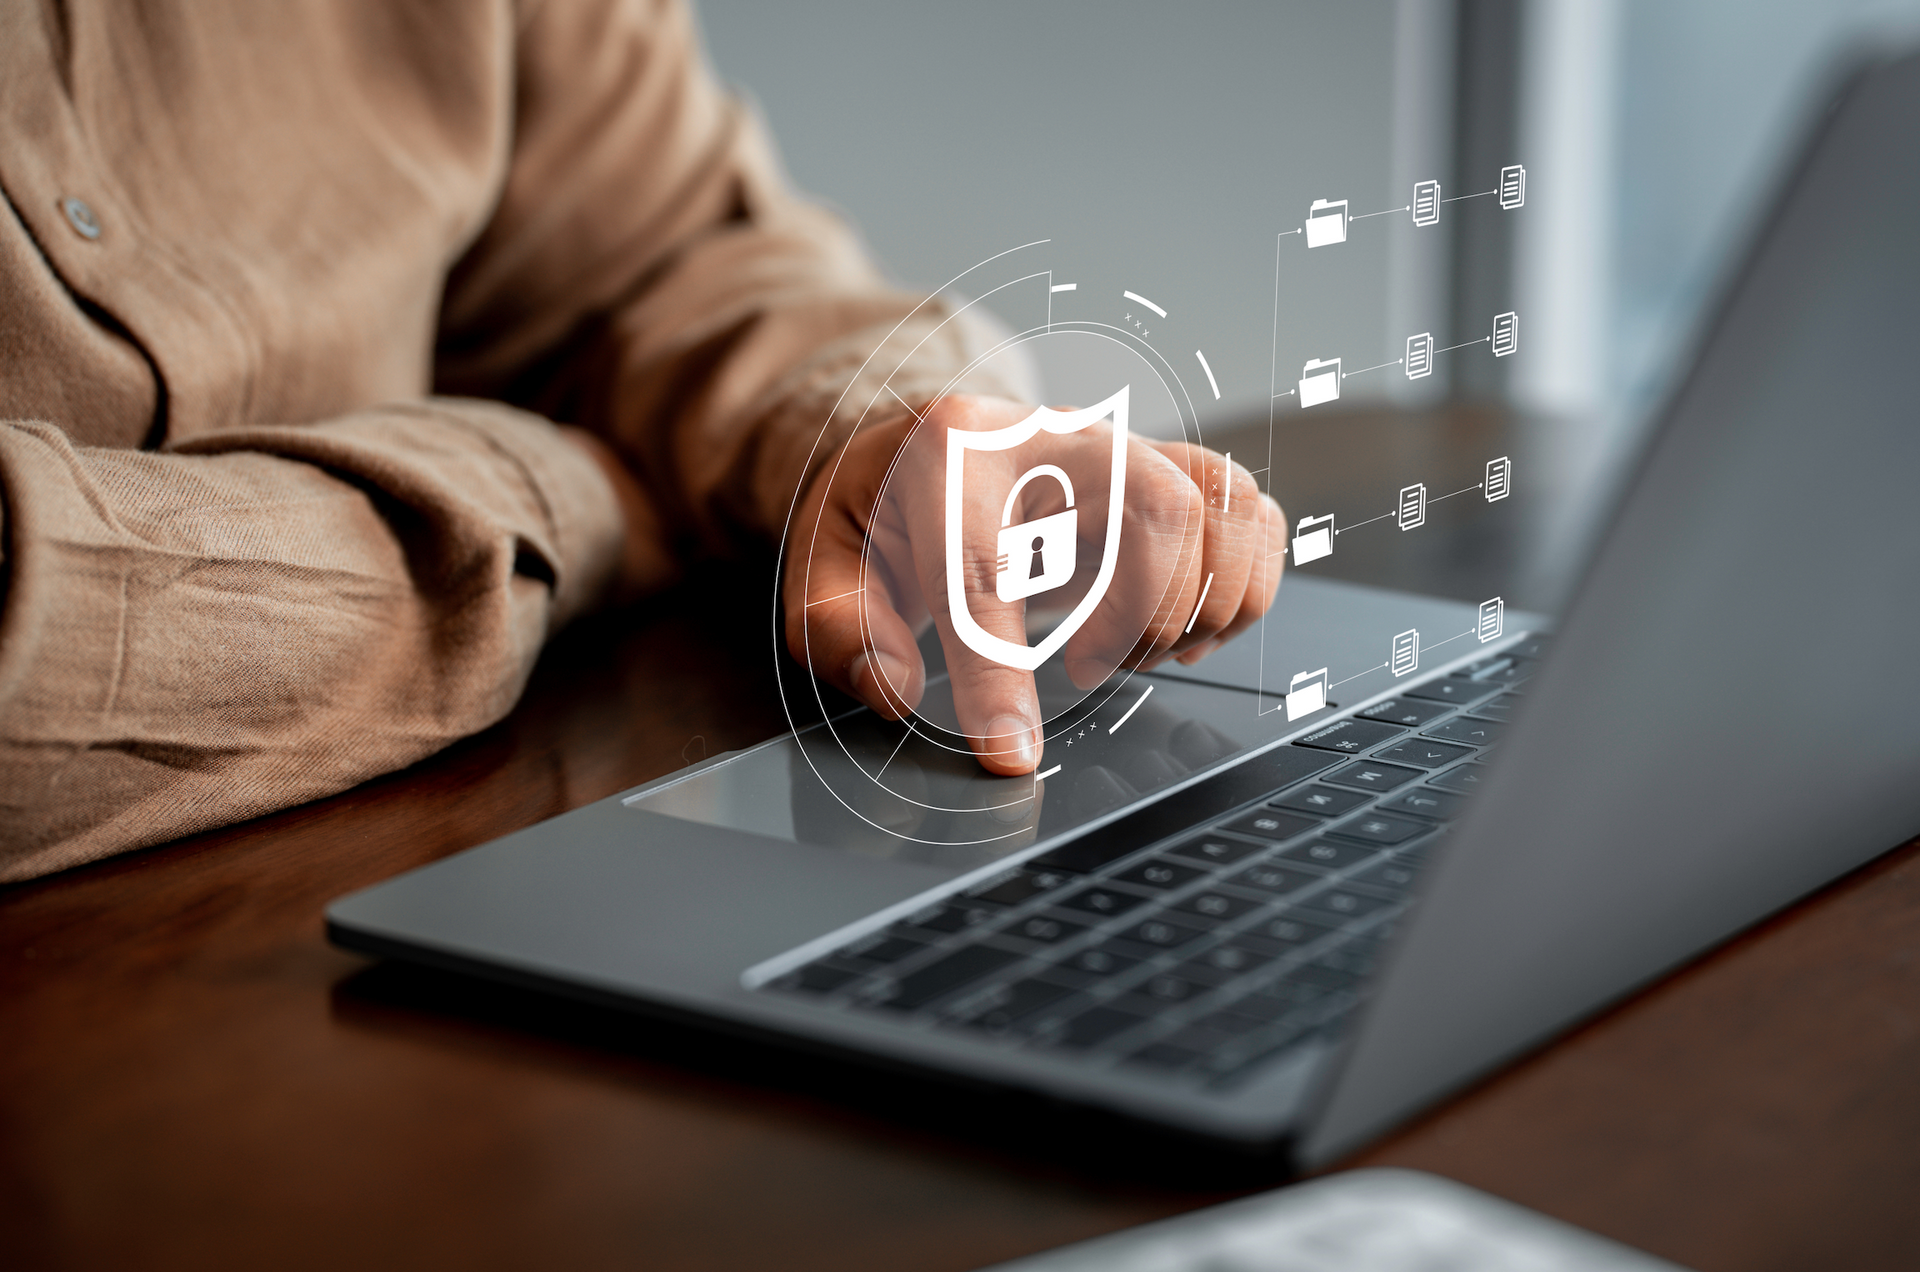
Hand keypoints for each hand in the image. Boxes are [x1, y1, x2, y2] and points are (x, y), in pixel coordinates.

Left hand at [785, 395, 1284, 774]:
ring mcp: (1121, 447)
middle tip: (1087, 668)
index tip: (1011, 754)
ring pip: (1219, 500)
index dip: (1001, 673)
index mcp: (949, 451)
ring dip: (1198, 602)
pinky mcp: (1166, 472)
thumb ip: (840, 626)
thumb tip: (895, 688)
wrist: (916, 449)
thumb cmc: (877, 513)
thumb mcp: (821, 563)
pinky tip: (1180, 629)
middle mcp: (1052, 432)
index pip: (986, 565)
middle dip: (1142, 613)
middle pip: (1154, 505)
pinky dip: (1241, 587)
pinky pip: (1249, 513)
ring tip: (1131, 649)